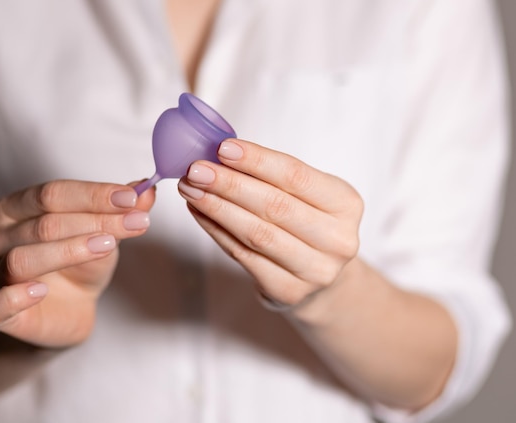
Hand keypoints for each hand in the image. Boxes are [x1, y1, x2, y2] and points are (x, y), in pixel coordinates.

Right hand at [0, 180, 154, 346]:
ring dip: (68, 251)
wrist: (68, 309)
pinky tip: (41, 291)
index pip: (52, 193)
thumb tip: (146, 189)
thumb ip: (120, 211)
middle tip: (137, 222)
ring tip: (107, 246)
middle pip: (44, 223)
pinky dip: (14, 297)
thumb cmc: (80, 263)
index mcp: (17, 208)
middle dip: (95, 221)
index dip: (94, 195)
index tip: (132, 198)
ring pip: (22, 259)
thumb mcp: (104, 232)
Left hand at [177, 139, 362, 306]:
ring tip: (190, 189)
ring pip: (256, 233)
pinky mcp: (288, 291)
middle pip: (275, 206)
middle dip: (229, 184)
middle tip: (195, 169)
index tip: (222, 148)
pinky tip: (199, 212)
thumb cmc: (307, 223)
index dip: (257, 161)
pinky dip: (216, 231)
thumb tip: (217, 153)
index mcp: (346, 204)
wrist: (321, 278)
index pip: (296, 176)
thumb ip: (272, 176)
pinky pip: (243, 255)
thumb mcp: (307, 195)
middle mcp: (338, 240)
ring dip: (217, 208)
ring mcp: (315, 270)